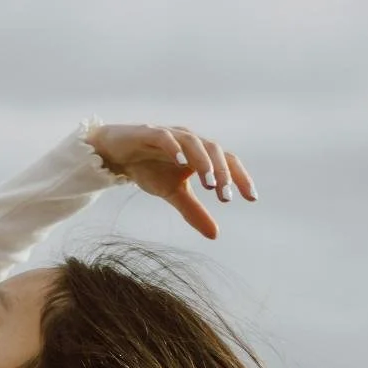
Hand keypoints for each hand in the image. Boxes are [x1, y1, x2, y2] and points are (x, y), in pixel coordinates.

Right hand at [85, 122, 256, 240]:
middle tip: (226, 197)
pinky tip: (181, 162)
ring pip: (194, 143)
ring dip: (204, 162)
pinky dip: (175, 148)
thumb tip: (215, 235)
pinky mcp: (150, 133)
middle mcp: (190, 141)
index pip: (227, 162)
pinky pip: (166, 138)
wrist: (116, 156)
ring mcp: (171, 135)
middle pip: (215, 151)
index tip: (251, 198)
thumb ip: (194, 211)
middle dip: (222, 173)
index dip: (240, 178)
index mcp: (200, 154)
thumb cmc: (149, 169)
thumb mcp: (173, 194)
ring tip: (209, 183)